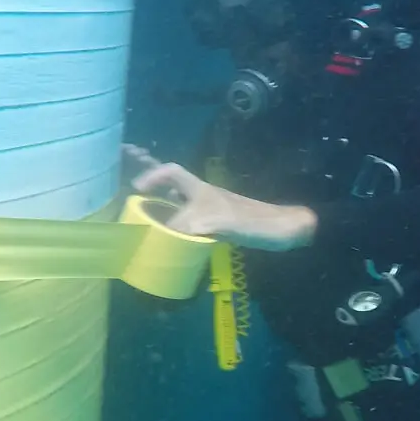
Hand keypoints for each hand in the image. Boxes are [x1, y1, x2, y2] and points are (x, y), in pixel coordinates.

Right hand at [122, 143, 315, 251]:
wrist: (283, 232)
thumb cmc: (253, 221)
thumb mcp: (216, 222)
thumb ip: (189, 226)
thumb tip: (163, 234)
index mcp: (201, 190)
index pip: (173, 172)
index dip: (153, 176)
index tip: (136, 190)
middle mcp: (204, 199)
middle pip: (173, 193)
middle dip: (154, 202)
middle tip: (136, 218)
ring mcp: (212, 214)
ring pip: (182, 212)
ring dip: (166, 220)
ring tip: (149, 235)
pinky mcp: (221, 229)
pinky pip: (193, 228)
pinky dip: (181, 235)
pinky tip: (177, 248)